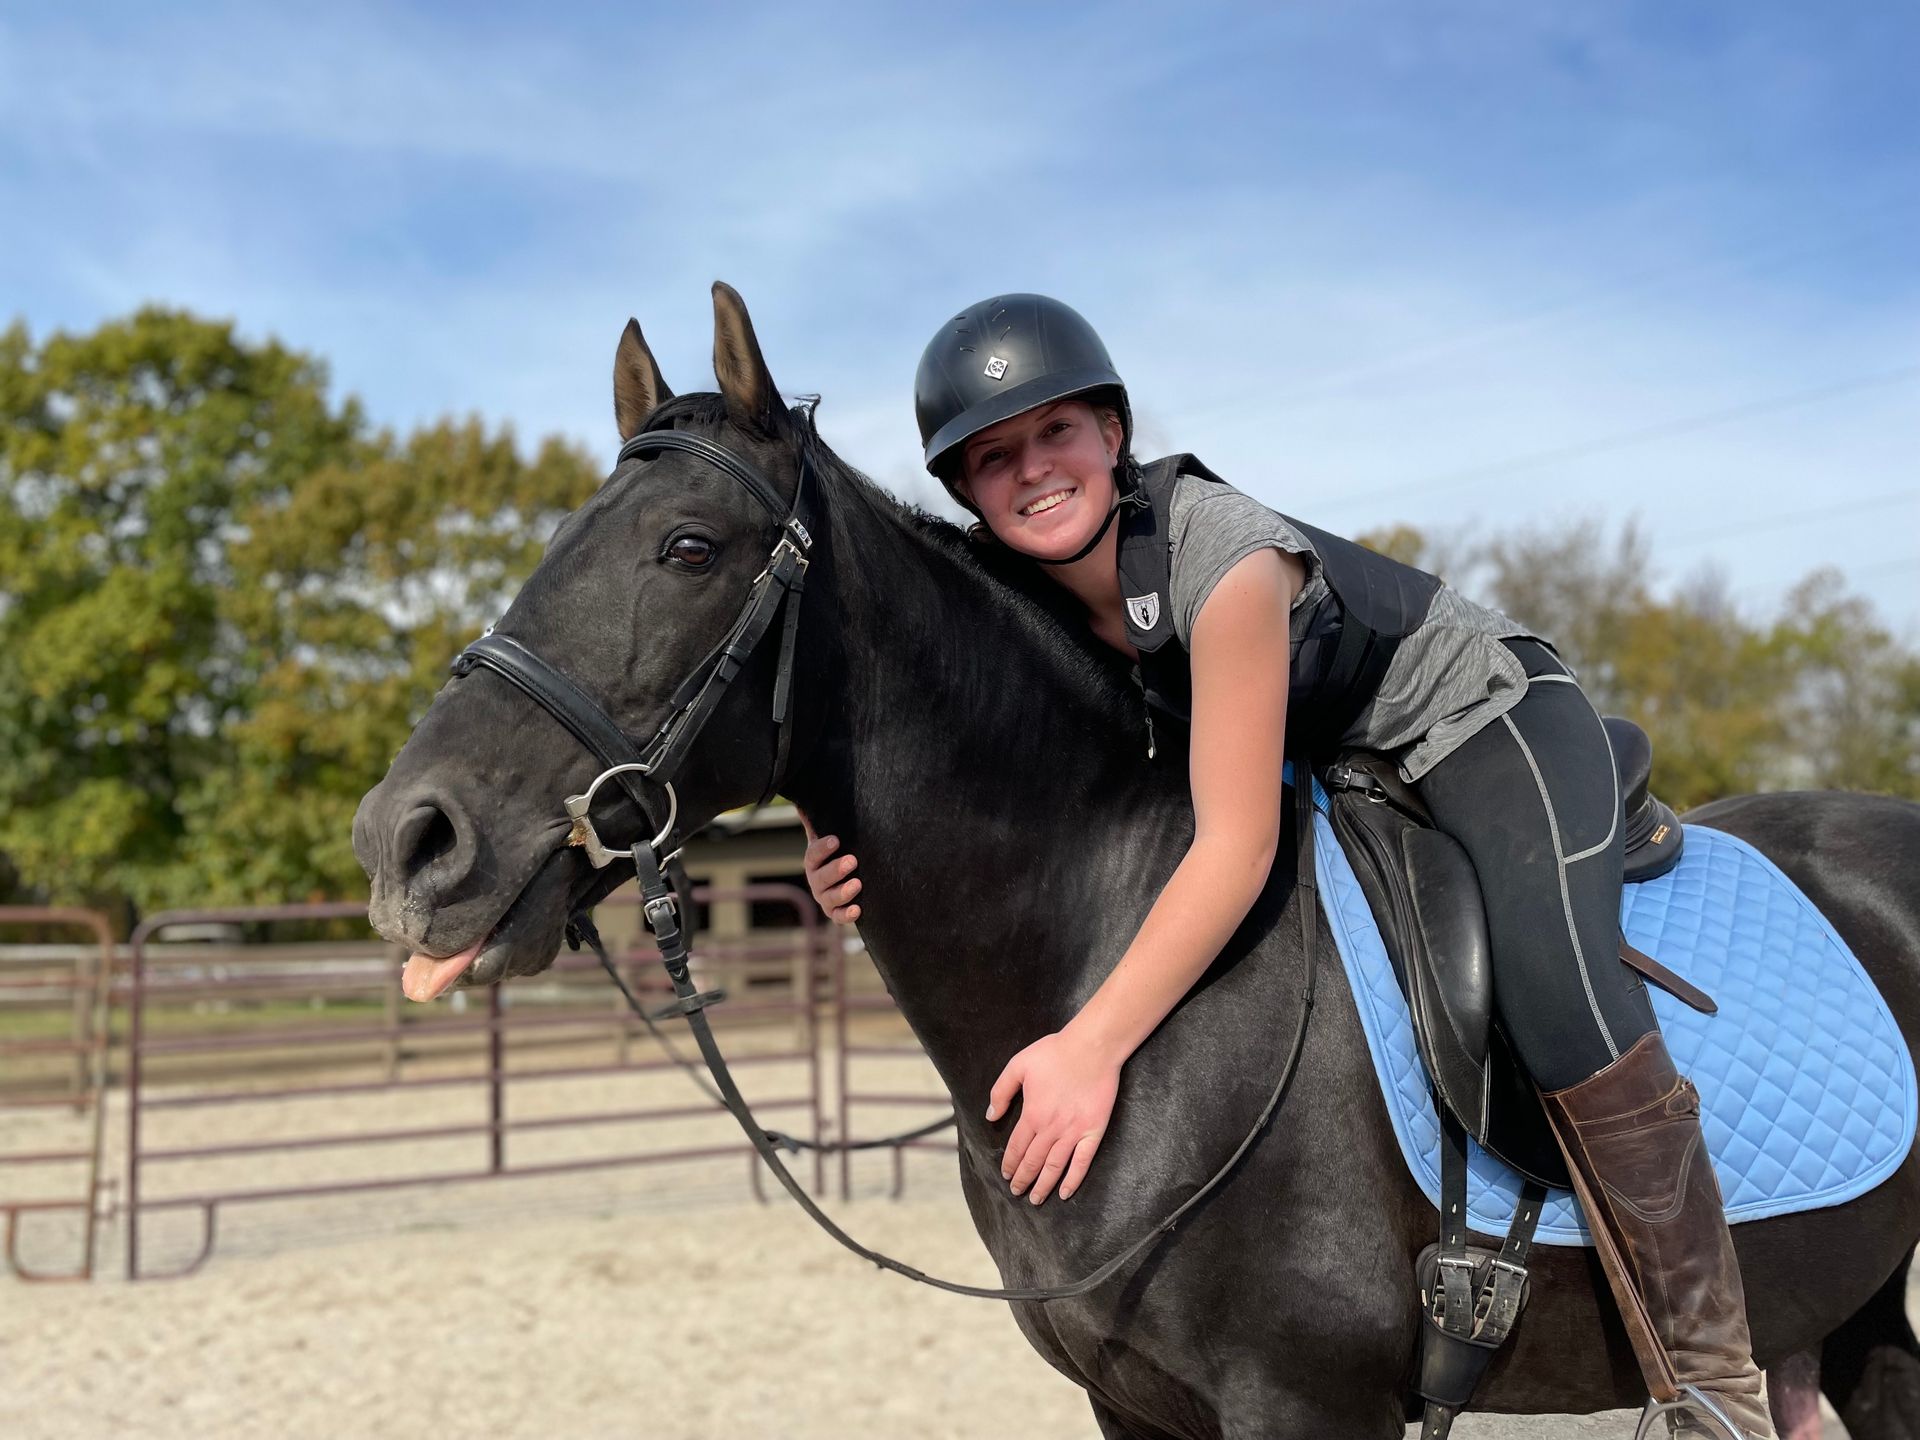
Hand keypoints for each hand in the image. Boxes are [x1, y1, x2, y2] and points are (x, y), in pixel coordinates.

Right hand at [799, 813, 861, 924]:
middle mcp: (816, 880)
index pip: (813, 855)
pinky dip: (846, 915)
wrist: (845, 877)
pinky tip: (858, 910)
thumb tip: (804, 799)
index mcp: (813, 861)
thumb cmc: (837, 851)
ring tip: (858, 884)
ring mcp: (825, 898)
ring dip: (843, 892)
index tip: (836, 840)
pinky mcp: (836, 912)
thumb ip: (817, 820)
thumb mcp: (827, 834)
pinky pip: (838, 916)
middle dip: (836, 870)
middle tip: (853, 860)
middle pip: (821, 877)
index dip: (822, 848)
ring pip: (830, 898)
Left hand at [986, 1029, 1120, 1204]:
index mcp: (1032, 1114)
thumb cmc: (1055, 1053)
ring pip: (1055, 1166)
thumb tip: (990, 1116)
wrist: (1092, 1048)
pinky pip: (1082, 1162)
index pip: (1017, 1146)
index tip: (1005, 1174)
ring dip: (1043, 1185)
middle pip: (1033, 1161)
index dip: (1010, 1163)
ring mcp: (1074, 1132)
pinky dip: (1073, 1179)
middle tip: (1016, 1192)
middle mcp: (1051, 1128)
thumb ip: (1001, 1092)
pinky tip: (1065, 1192)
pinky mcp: (1093, 1131)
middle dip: (1023, 1179)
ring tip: (1035, 1199)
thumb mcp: (1018, 1065)